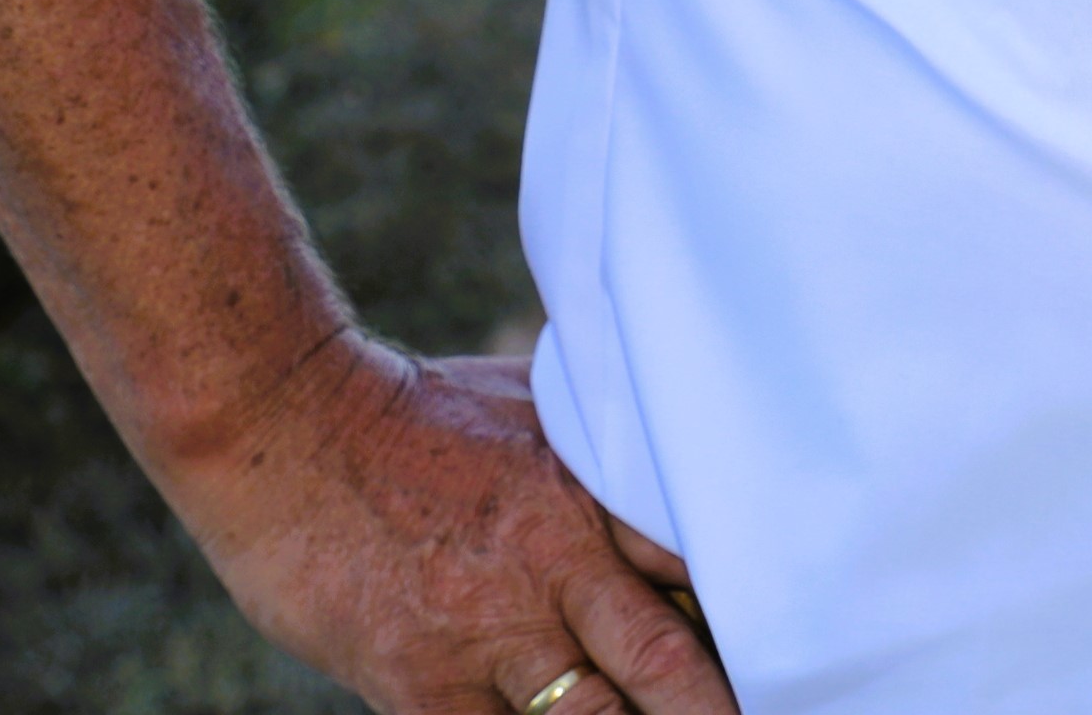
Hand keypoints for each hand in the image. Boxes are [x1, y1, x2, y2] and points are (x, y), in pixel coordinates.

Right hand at [174, 334, 734, 713]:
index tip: (804, 647)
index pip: (700, 569)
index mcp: (591, 497)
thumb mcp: (540, 407)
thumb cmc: (421, 408)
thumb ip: (607, 453)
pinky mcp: (421, 690)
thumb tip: (683, 451)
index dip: (753, 617)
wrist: (287, 426)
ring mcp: (487, 639)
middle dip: (718, 709)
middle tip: (785, 709)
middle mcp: (552, 573)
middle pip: (666, 665)